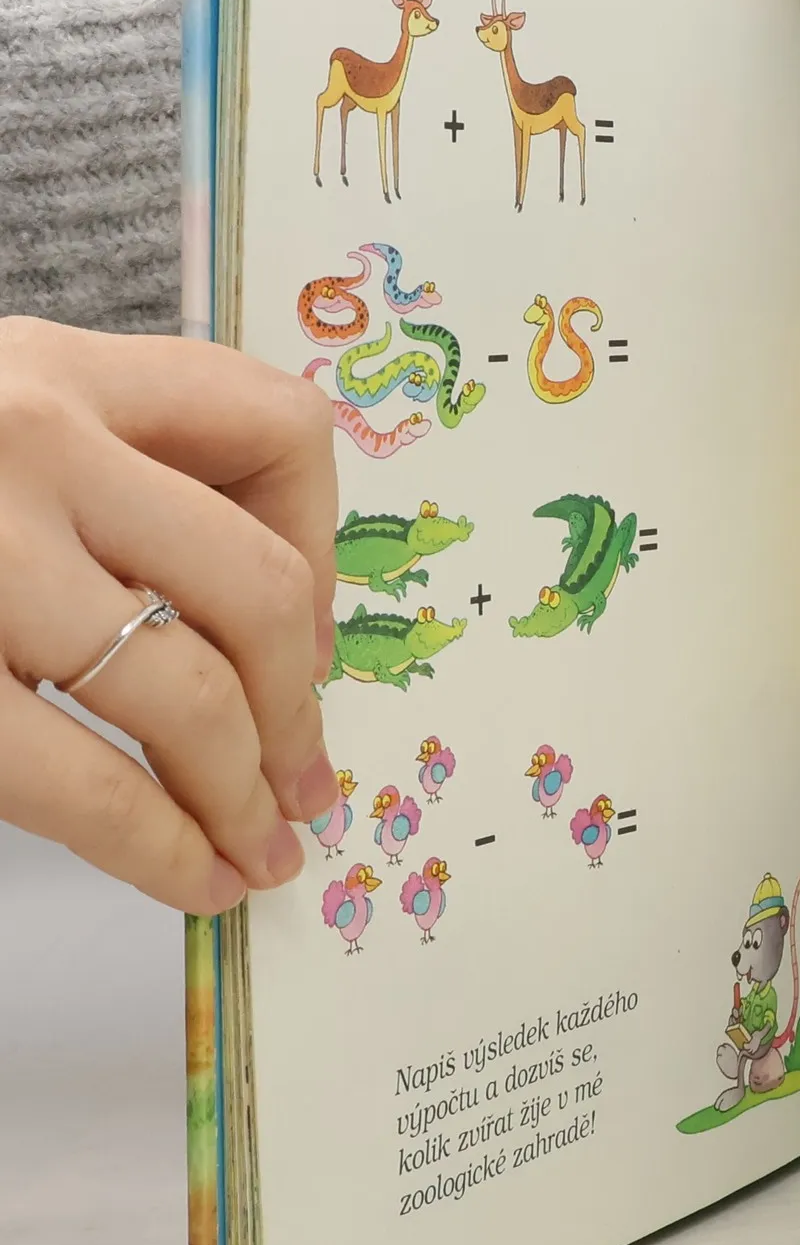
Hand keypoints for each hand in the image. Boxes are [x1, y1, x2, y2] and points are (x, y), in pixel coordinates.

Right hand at [0, 318, 339, 912]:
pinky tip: (191, 877)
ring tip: (262, 851)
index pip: (275, 427)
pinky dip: (156, 845)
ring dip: (244, 793)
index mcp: (50, 368)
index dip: (325, 544)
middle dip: (301, 708)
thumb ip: (98, 480)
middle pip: (258, 586)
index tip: (310, 632)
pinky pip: (75, 778)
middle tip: (309, 784)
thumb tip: (263, 639)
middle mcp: (22, 439)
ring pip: (186, 691)